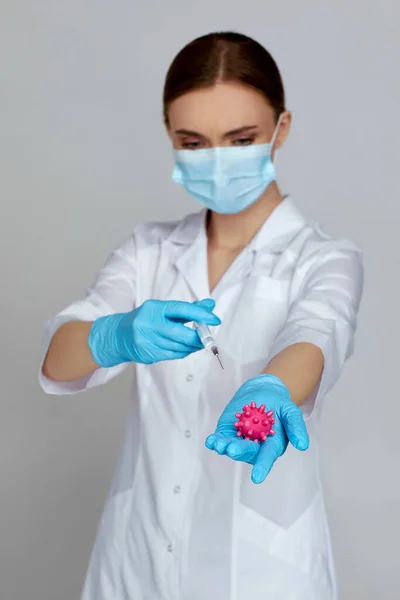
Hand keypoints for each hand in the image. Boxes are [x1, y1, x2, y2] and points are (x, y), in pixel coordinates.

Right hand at [89, 298, 219, 366]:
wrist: (119, 335)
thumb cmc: (146, 319)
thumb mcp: (163, 310)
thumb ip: (187, 309)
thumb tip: (210, 305)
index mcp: (153, 308)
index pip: (180, 309)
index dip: (200, 315)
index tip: (215, 319)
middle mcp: (148, 324)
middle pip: (179, 333)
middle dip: (198, 337)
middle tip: (209, 337)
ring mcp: (146, 341)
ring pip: (177, 347)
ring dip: (193, 346)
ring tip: (200, 342)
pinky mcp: (147, 354)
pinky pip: (172, 355)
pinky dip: (184, 352)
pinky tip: (188, 348)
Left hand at [205, 374, 308, 483]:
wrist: (264, 393)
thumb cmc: (279, 407)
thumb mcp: (291, 412)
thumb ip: (296, 428)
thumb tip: (302, 445)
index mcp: (271, 446)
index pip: (267, 458)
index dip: (262, 467)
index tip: (257, 478)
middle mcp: (255, 447)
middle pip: (246, 452)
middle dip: (239, 452)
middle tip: (233, 449)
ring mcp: (240, 440)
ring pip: (231, 448)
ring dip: (224, 447)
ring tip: (218, 443)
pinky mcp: (228, 432)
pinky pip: (221, 439)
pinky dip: (215, 441)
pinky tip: (211, 440)